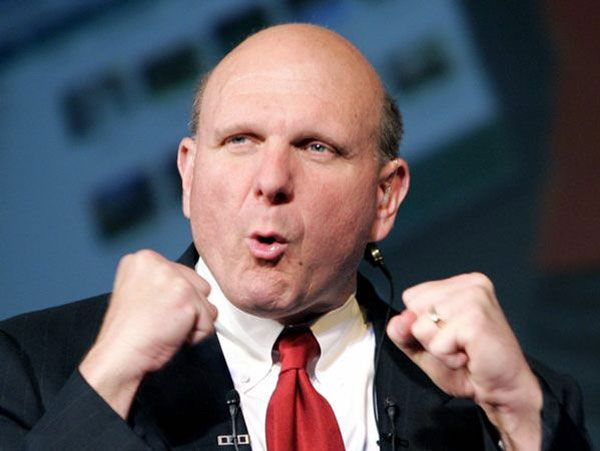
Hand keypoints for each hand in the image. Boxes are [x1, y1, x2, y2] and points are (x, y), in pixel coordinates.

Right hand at [79, 249, 216, 417]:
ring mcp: (175, 280)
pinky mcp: (187, 299)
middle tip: (163, 321)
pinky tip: (173, 336)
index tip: (159, 311)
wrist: (118, 356)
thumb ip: (161, 283)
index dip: (176, 299)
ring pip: (206, 302)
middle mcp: (160, 263)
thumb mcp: (138, 292)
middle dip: (187, 307)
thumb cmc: (126, 334)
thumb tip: (188, 287)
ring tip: (167, 328)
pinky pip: (209, 321)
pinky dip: (196, 336)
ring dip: (193, 321)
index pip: (183, 274)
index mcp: (143, 259)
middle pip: (199, 285)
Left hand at [386, 273, 541, 450]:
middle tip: (457, 344)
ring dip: (439, 348)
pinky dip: (447, 357)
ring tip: (462, 349)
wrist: (503, 388)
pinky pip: (436, 343)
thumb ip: (404, 333)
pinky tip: (468, 355)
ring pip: (422, 326)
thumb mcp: (425, 347)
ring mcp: (474, 298)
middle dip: (428, 335)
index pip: (411, 296)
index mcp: (459, 285)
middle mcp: (469, 285)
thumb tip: (399, 321)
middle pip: (414, 309)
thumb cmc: (470, 366)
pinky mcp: (475, 318)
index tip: (448, 333)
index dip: (421, 323)